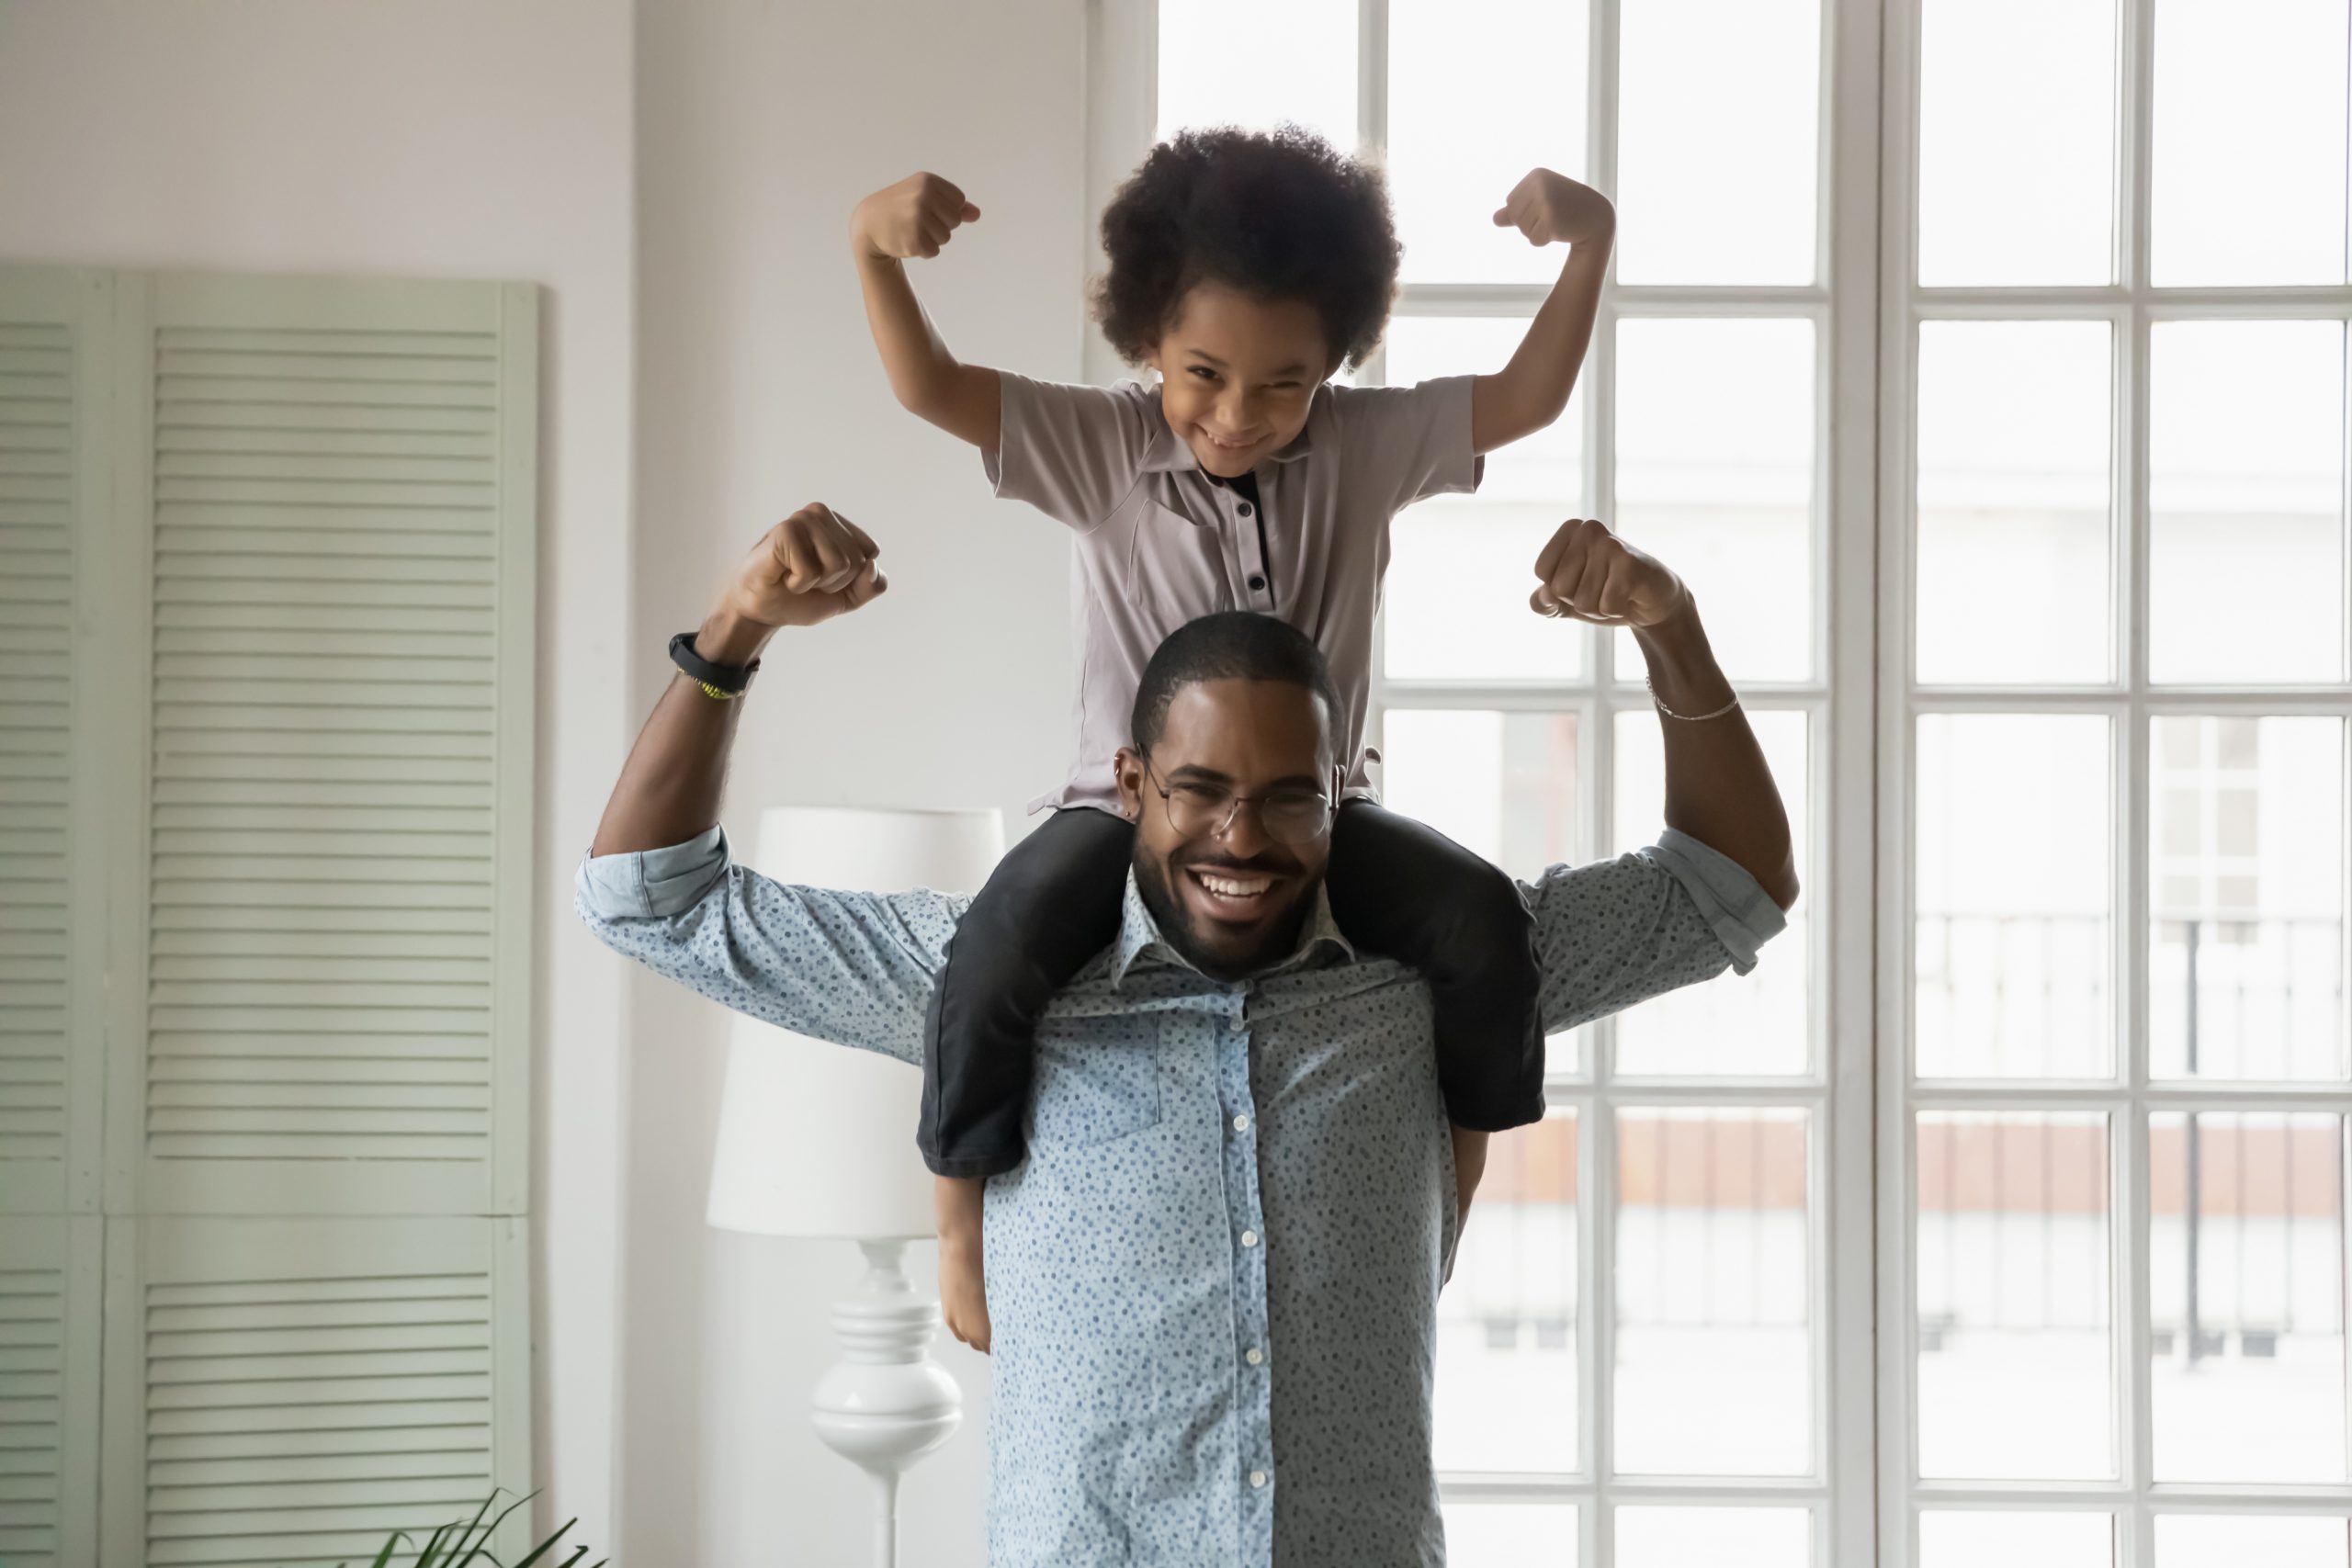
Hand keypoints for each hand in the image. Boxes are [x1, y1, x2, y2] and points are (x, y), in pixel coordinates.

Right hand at [716, 504, 886, 631]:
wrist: (762, 609)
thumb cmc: (801, 597)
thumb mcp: (848, 597)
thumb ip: (872, 585)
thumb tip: (872, 564)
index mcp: (839, 523)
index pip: (870, 553)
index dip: (851, 577)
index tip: (824, 577)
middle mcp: (821, 514)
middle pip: (856, 560)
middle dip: (833, 582)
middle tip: (805, 578)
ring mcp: (803, 518)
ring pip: (839, 564)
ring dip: (816, 582)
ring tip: (793, 575)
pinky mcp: (786, 531)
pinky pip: (812, 570)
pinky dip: (799, 584)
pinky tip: (782, 575)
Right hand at [853, 171, 981, 260]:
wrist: (868, 223)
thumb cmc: (901, 208)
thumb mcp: (925, 197)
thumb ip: (953, 205)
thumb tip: (977, 214)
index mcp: (928, 181)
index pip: (958, 201)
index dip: (946, 208)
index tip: (926, 207)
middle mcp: (923, 197)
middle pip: (955, 220)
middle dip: (940, 225)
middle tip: (917, 221)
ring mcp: (917, 218)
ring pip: (945, 237)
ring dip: (931, 239)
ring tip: (911, 230)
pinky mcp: (913, 239)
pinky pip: (934, 251)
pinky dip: (923, 250)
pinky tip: (907, 241)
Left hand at [1492, 168, 1615, 247]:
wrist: (1597, 218)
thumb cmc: (1568, 209)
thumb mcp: (1541, 203)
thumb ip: (1517, 210)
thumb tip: (1494, 219)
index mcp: (1536, 175)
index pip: (1511, 203)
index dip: (1526, 212)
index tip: (1548, 206)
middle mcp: (1540, 185)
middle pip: (1514, 216)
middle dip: (1530, 224)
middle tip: (1554, 216)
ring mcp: (1546, 201)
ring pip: (1523, 229)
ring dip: (1537, 232)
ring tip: (1558, 222)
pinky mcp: (1551, 220)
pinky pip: (1533, 240)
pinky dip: (1544, 241)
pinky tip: (1560, 231)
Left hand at [1529, 518, 1685, 626]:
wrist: (1652, 603)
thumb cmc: (1605, 594)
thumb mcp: (1566, 602)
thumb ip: (1543, 603)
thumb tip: (1543, 596)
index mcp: (1571, 529)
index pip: (1542, 570)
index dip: (1559, 589)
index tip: (1583, 581)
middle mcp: (1589, 529)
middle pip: (1559, 588)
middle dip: (1579, 601)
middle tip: (1603, 589)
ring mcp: (1610, 544)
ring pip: (1582, 601)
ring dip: (1599, 608)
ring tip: (1616, 593)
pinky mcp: (1630, 564)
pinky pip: (1606, 606)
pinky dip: (1615, 611)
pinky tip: (1629, 596)